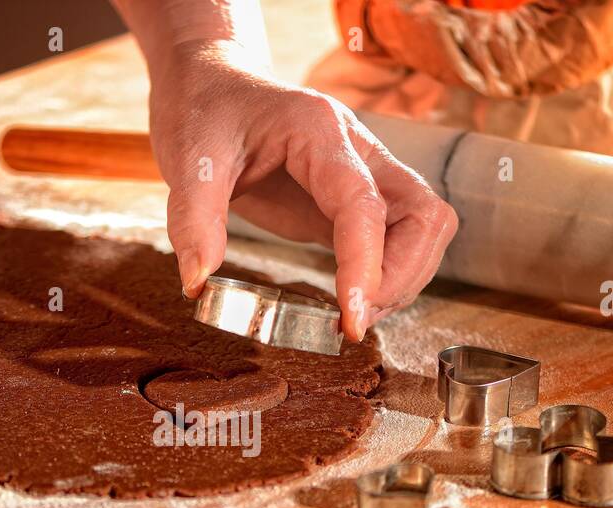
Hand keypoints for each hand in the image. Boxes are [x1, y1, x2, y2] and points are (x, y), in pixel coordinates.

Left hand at [147, 41, 457, 340]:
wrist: (211, 82)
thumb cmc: (204, 110)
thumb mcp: (187, 158)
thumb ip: (193, 219)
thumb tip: (198, 283)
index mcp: (319, 132)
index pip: (364, 205)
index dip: (366, 267)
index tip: (352, 320)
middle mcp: (357, 148)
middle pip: (424, 214)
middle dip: (401, 276)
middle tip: (354, 321)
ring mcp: (364, 172)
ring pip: (425, 226)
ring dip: (404, 279)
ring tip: (353, 317)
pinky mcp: (353, 199)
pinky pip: (399, 237)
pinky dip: (389, 275)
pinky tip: (352, 301)